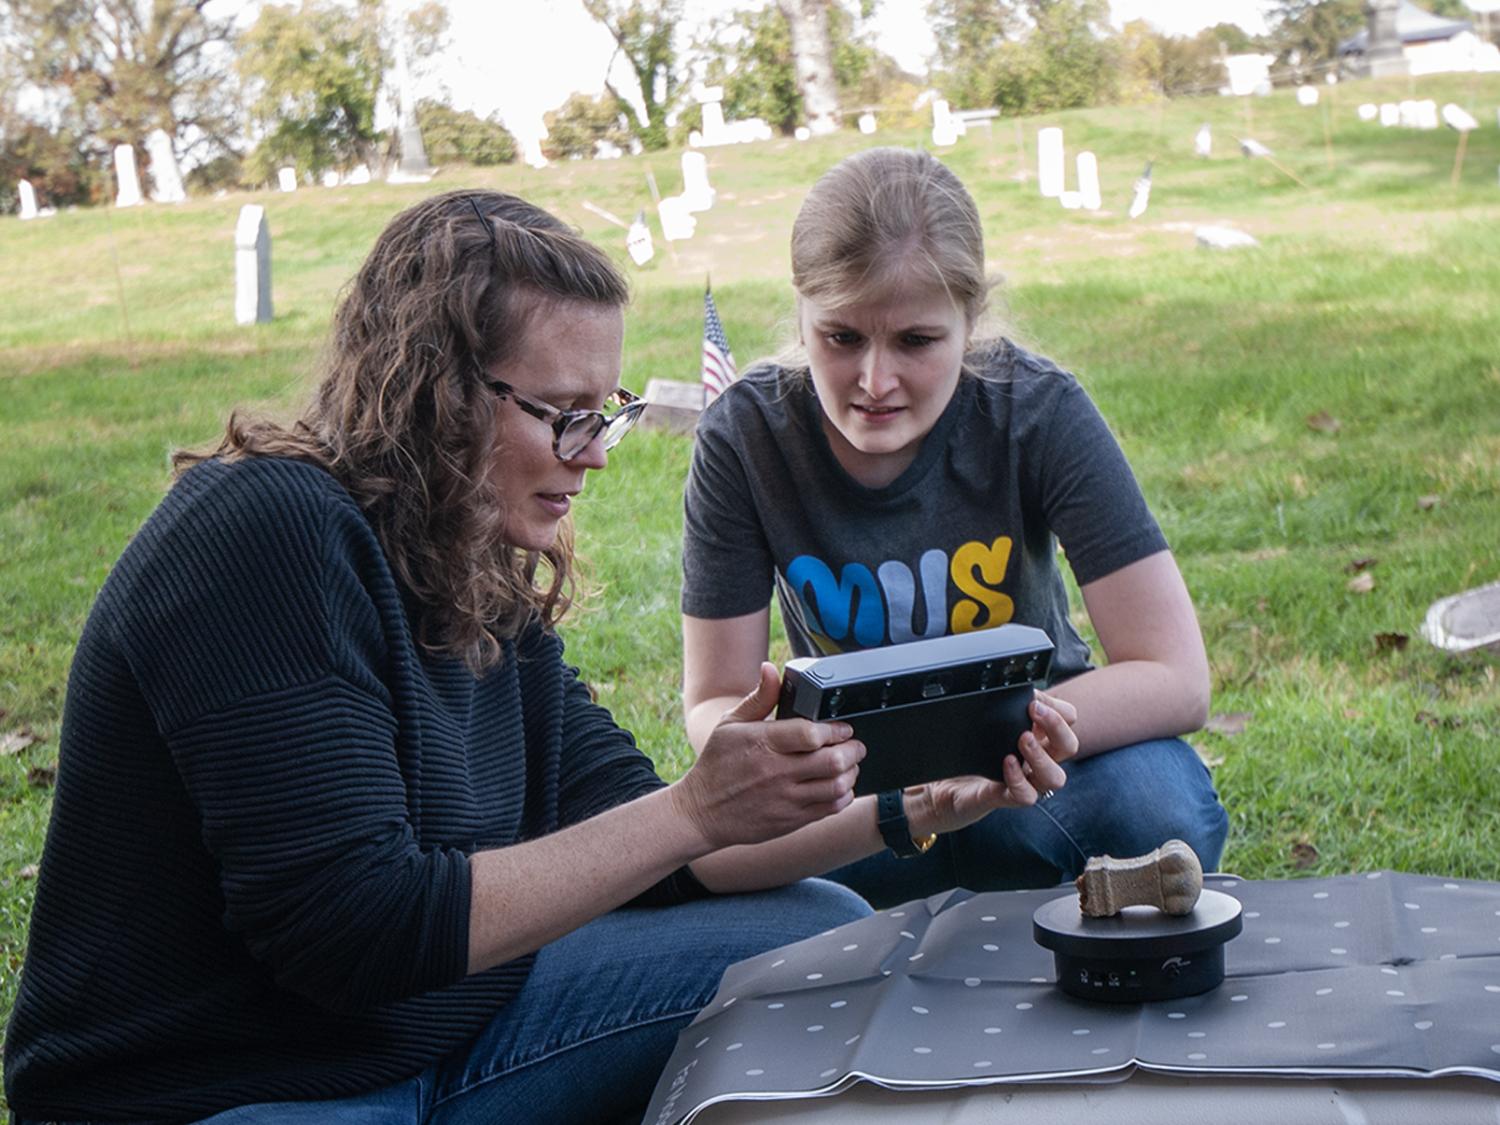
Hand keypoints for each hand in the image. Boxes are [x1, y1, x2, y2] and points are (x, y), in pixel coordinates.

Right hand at [670, 662, 865, 849]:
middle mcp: (776, 772)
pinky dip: (843, 796)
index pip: (811, 734)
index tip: (844, 727)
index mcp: (763, 743)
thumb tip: (770, 669)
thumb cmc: (716, 765)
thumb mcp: (730, 724)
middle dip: (853, 750)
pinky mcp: (791, 820)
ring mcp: (786, 799)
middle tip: (855, 744)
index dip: (836, 729)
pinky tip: (839, 787)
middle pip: (832, 761)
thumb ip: (759, 697)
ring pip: (836, 787)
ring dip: (851, 773)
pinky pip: (829, 809)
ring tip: (850, 764)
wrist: (701, 812)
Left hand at [907, 690, 1078, 836]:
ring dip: (1041, 755)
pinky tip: (1006, 762)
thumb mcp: (990, 723)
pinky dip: (1018, 778)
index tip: (1035, 700)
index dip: (1058, 709)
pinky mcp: (1005, 798)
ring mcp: (1024, 781)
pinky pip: (1026, 795)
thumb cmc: (970, 752)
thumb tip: (1024, 691)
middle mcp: (1036, 760)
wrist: (941, 785)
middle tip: (1034, 711)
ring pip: (1056, 777)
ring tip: (1022, 739)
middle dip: (1056, 726)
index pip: (1068, 721)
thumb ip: (1009, 707)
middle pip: (1070, 746)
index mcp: (1038, 737)